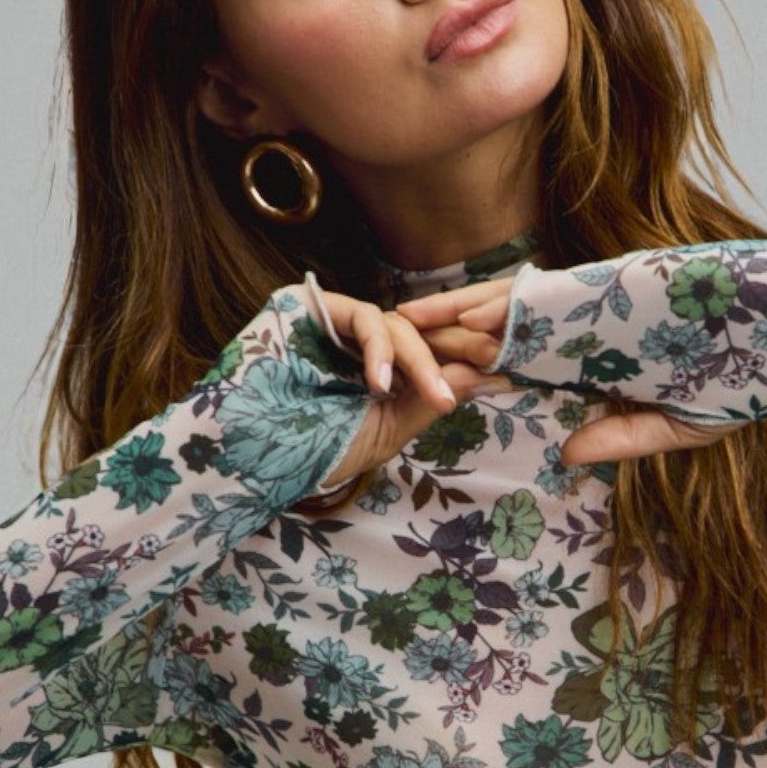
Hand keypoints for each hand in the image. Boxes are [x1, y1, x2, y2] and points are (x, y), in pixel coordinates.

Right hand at [308, 287, 516, 488]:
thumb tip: (489, 376)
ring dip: (422, 359)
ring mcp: (339, 322)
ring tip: (433, 395)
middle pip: (425, 330)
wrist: (254, 460)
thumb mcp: (389, 431)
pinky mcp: (313, 307)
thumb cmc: (318, 452)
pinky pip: (362, 318)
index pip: (436, 352)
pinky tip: (379, 383)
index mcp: (385, 369)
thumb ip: (431, 401)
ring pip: (399, 324)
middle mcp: (365, 341)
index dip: (472, 358)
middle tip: (494, 360)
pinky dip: (379, 349)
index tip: (511, 373)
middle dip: (462, 346)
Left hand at [394, 276, 751, 467]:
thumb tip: (566, 455)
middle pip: (503, 337)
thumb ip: (622, 437)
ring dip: (455, 319)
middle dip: (449, 343)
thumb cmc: (745, 385)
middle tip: (391, 345)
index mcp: (599, 363)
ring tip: (401, 322)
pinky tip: (451, 314)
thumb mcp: (677, 427)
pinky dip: (495, 305)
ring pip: (509, 314)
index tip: (433, 387)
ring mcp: (592, 307)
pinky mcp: (604, 287)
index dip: (479, 378)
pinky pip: (540, 298)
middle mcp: (586, 332)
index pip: (525, 371)